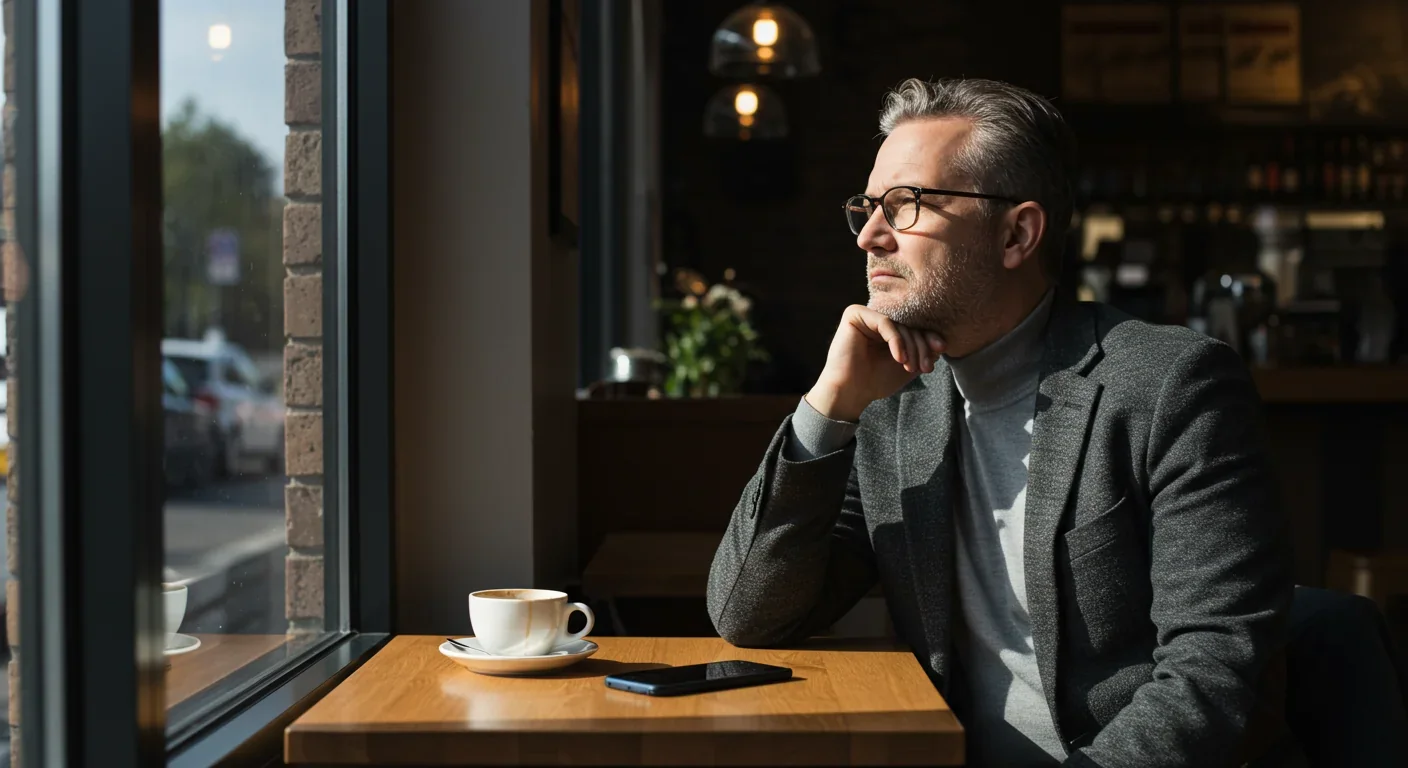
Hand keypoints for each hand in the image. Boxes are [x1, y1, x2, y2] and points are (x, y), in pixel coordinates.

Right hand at [805, 305, 944, 421]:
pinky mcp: (854, 315)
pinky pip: (886, 323)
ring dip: (911, 347)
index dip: (929, 338)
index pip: (914, 327)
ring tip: (911, 367)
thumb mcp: (907, 365)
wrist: (849, 394)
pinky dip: (896, 341)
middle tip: (925, 367)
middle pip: (909, 325)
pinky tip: (900, 359)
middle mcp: (876, 319)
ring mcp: (865, 316)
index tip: (941, 351)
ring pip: (900, 324)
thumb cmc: (875, 381)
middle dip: (921, 347)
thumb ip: (923, 352)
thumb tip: (941, 341)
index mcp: (886, 330)